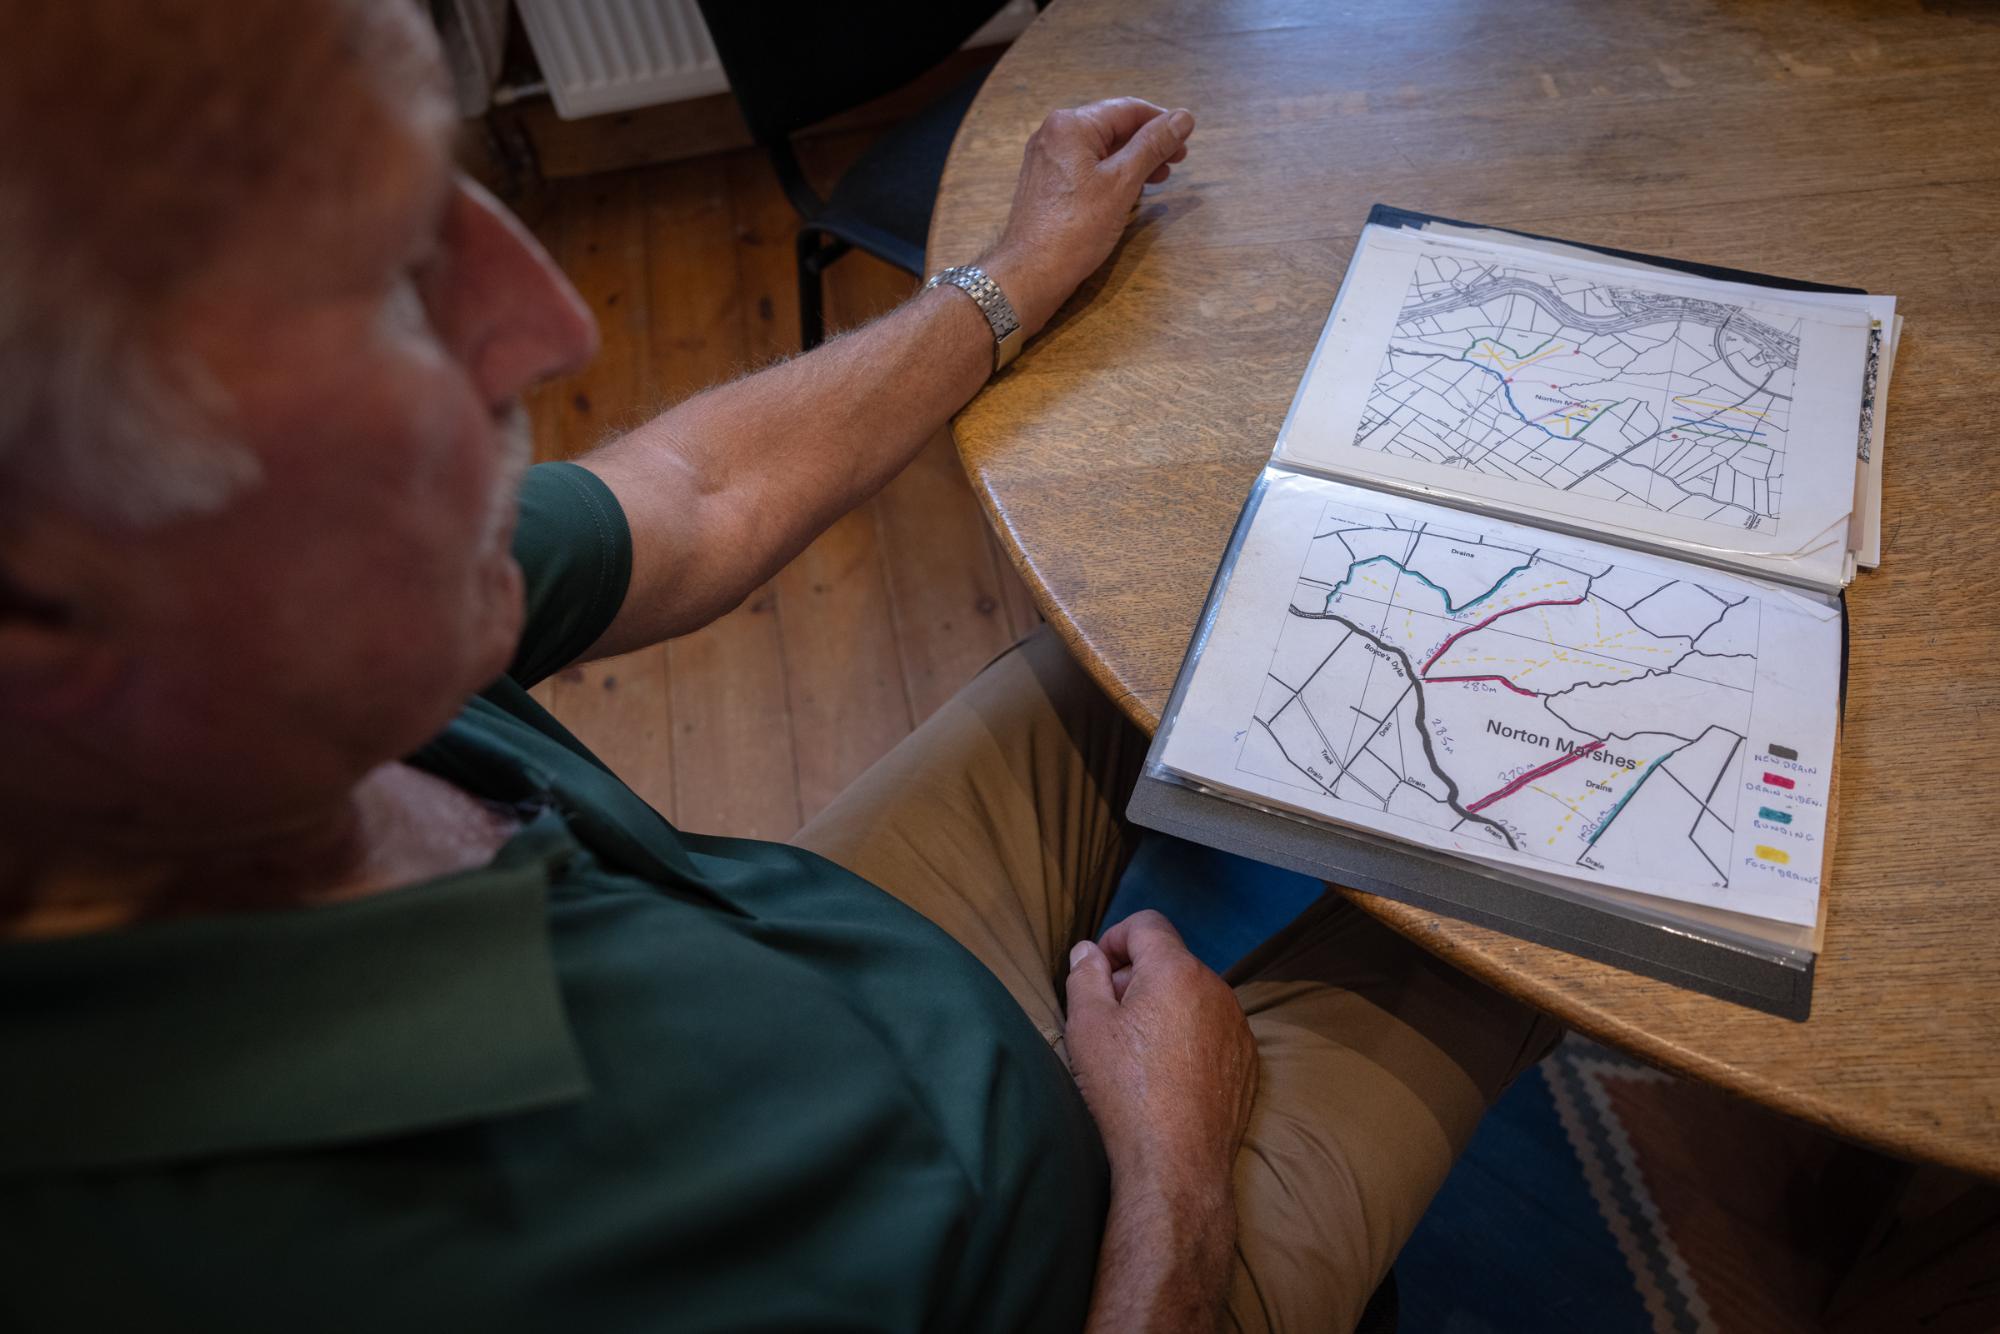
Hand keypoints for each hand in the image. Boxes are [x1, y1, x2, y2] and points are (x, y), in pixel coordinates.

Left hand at [979, 98, 1195, 337]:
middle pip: (1112, 127)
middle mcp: (1054, 133)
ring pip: (1100, 149)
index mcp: (1071, 125)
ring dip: (1132, 159)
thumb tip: (1183, 117)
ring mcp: (1047, 158)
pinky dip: (1111, 173)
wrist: (1030, 273)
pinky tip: (1129, 189)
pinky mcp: (1046, 182)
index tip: (1187, 137)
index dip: (1162, 121)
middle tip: (1177, 161)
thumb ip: (1153, 146)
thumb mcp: (1122, 183)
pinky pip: (1085, 166)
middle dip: (1148, 142)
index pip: (1127, 109)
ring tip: (1159, 177)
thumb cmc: (1076, 229)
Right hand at [1064, 910, 1256, 1196]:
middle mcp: (1216, 989)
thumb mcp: (1086, 1028)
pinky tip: (1167, 1074)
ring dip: (1165, 1007)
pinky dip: (1190, 1036)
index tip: (1098, 970)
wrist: (1176, 1166)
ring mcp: (1237, 1026)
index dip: (1116, 938)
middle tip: (1109, 1017)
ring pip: (1193, 996)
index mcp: (1176, 972)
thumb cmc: (1125, 1094)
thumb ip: (1084, 976)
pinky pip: (1214, 1029)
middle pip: (1170, 961)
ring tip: (1137, 1052)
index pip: (1147, 925)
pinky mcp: (1247, 1061)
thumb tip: (1088, 951)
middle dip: (1137, 977)